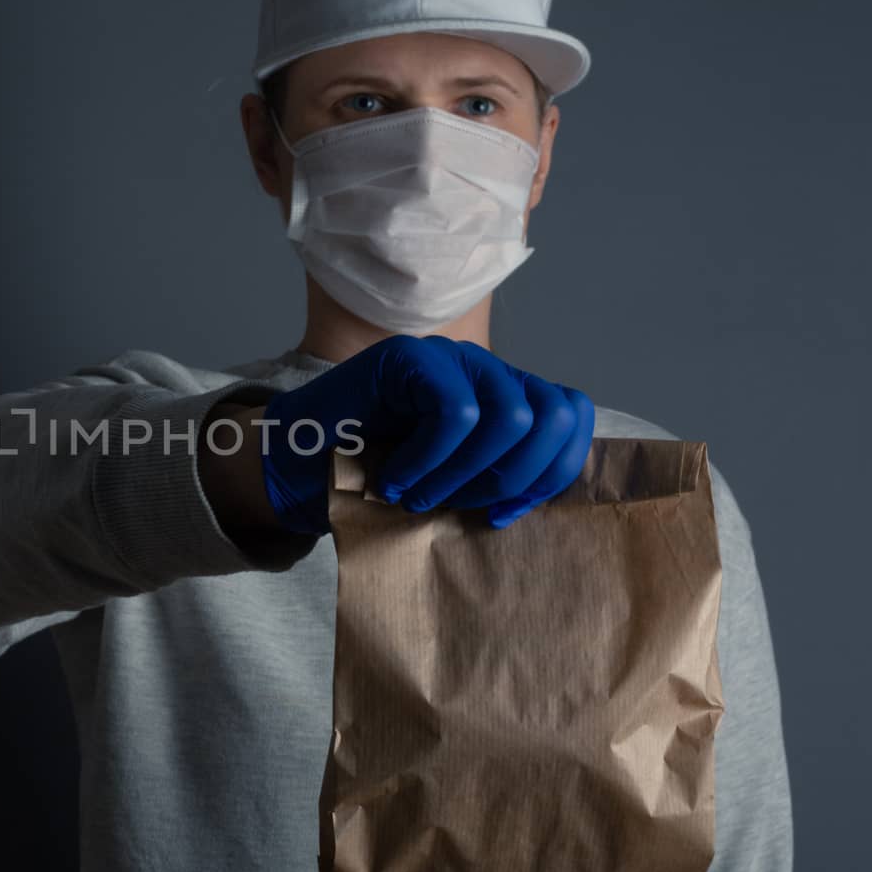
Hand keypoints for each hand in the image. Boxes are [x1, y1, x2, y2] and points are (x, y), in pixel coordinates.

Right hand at [260, 335, 594, 533]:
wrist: (299, 464)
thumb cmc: (377, 479)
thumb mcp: (455, 487)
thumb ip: (500, 479)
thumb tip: (542, 497)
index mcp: (507, 398)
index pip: (573, 417)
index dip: (551, 473)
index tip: (503, 515)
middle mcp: (487, 370)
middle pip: (553, 416)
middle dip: (512, 478)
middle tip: (459, 505)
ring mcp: (450, 358)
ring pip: (511, 417)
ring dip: (467, 474)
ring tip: (422, 495)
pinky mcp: (412, 357)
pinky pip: (456, 414)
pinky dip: (430, 460)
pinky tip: (396, 479)